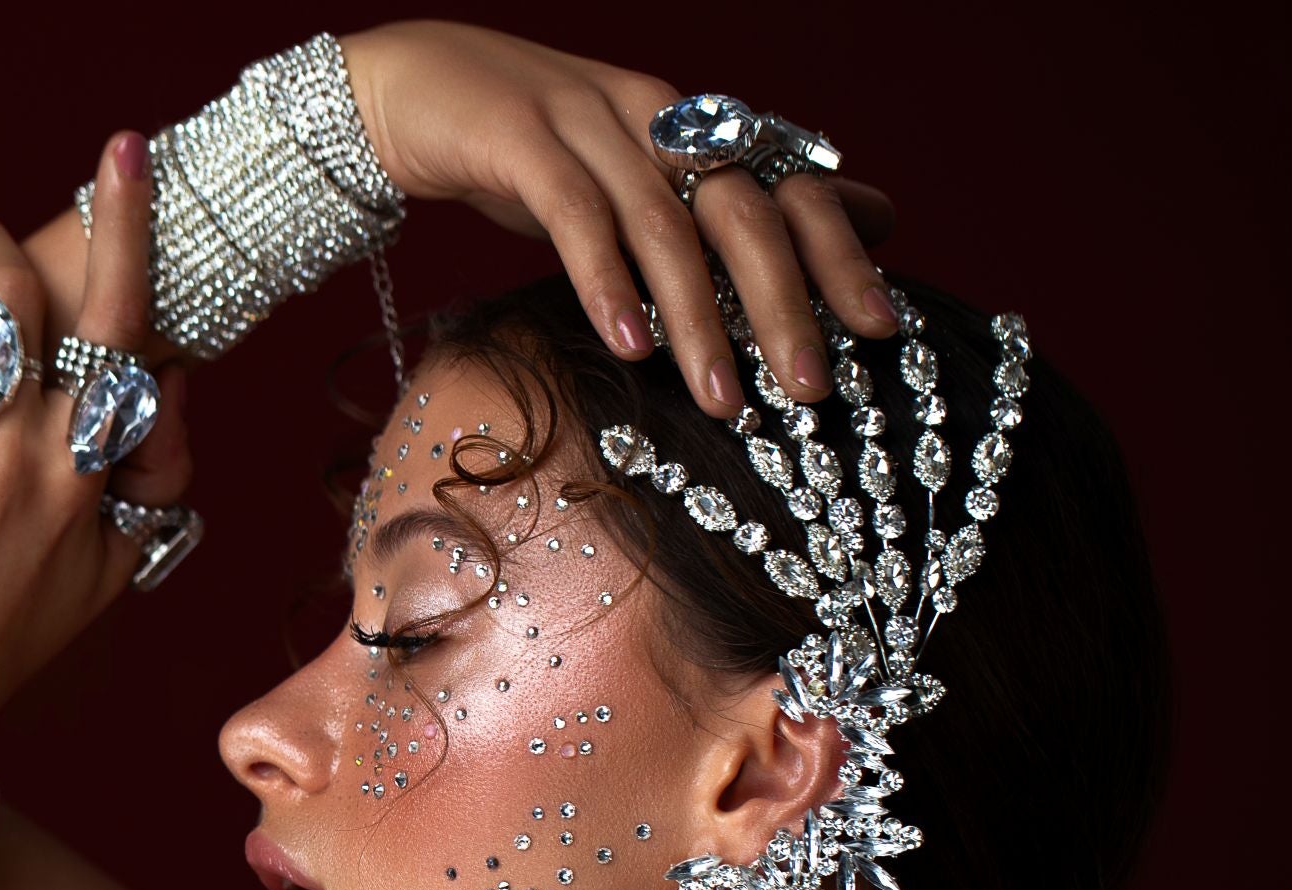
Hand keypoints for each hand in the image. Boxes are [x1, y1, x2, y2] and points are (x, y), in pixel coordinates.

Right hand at [340, 22, 899, 416]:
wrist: (407, 88)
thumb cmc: (527, 151)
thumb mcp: (632, 179)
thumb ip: (717, 207)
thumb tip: (856, 220)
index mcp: (690, 127)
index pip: (789, 187)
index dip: (840, 254)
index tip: (883, 328)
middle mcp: (654, 117)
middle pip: (741, 210)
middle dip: (785, 303)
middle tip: (810, 388)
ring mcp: (586, 124)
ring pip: (663, 225)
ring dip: (698, 319)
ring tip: (722, 399)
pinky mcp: (518, 140)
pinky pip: (575, 216)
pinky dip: (606, 282)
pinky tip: (627, 343)